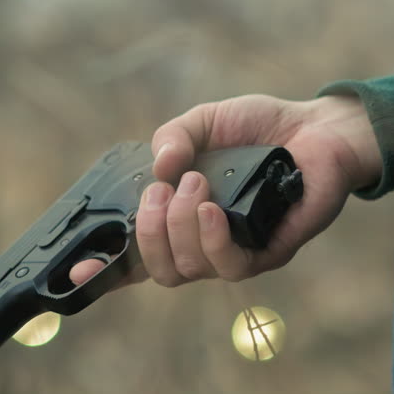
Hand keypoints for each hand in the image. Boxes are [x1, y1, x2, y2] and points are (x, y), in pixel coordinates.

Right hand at [69, 94, 379, 287]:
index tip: (76, 268)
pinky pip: (230, 268)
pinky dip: (211, 239)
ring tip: (196, 184)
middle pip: (157, 270)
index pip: (135, 257)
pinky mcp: (268, 254)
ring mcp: (234, 253)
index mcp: (179, 218)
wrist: (318, 128)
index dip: (101, 271)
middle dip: (146, 232)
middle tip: (163, 189)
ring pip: (187, 270)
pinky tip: (212, 210)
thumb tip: (158, 167)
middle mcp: (202, 243)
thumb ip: (173, 137)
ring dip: (179, 226)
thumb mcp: (205, 121)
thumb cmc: (261, 128)